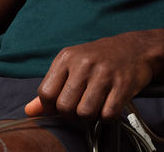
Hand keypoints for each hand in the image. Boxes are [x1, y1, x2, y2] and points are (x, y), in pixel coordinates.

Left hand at [23, 34, 156, 120]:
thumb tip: (29, 111)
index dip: (51, 107)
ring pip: (85, 113)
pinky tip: (109, 104)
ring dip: (90, 116)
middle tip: (81, 106)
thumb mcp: (71, 66)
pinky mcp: (123, 85)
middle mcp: (83, 63)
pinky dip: (107, 116)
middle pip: (65, 107)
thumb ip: (51, 88)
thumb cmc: (98, 59)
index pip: (46, 93)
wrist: (134, 48)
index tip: (61, 106)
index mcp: (66, 58)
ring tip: (96, 104)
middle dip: (72, 114)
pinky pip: (108, 115)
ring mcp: (104, 74)